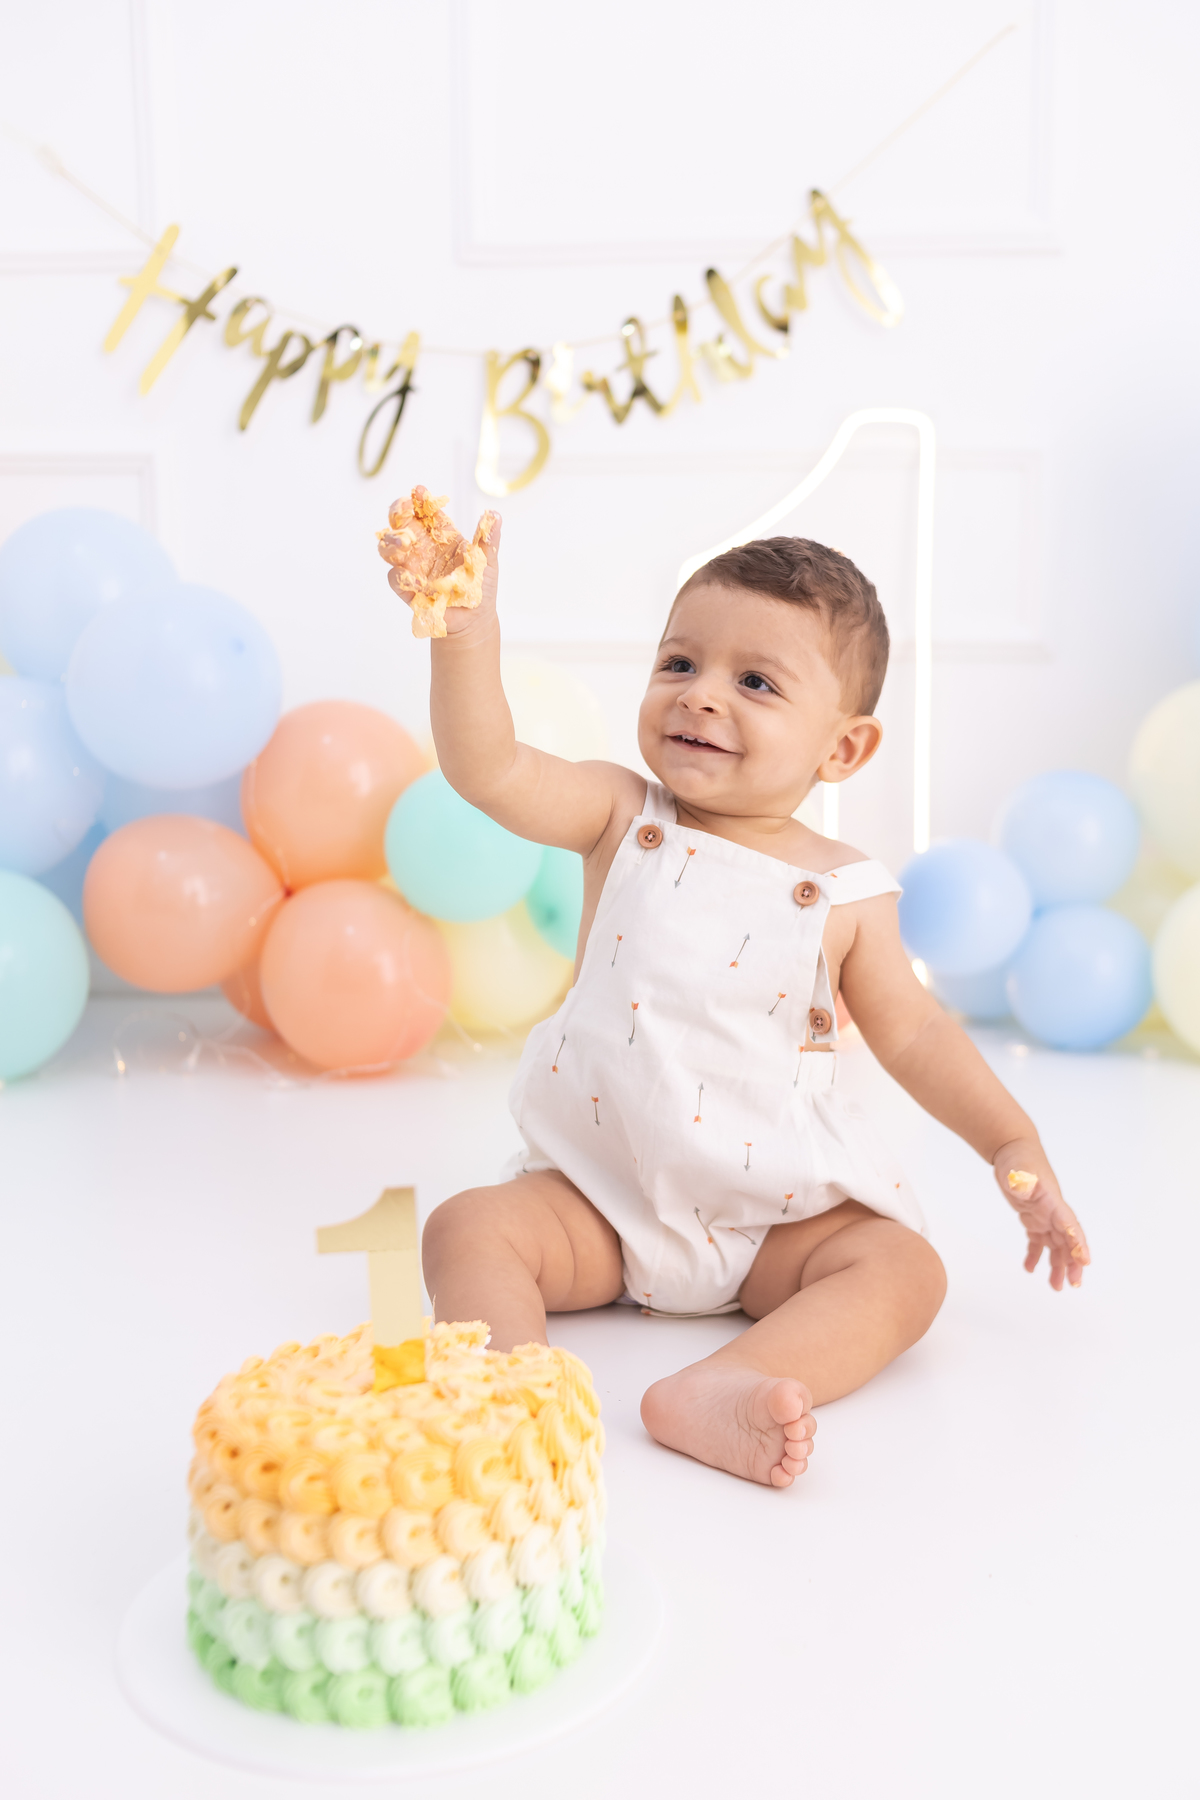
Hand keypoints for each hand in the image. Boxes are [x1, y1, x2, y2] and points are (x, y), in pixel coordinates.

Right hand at [380, 487, 501, 638]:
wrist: (475, 619)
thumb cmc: (480, 586)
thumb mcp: (488, 561)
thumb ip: (488, 539)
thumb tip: (495, 516)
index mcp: (441, 535)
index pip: (427, 511)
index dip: (421, 500)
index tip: (419, 491)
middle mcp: (423, 547)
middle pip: (401, 523)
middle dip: (396, 512)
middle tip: (401, 511)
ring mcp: (412, 567)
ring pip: (389, 548)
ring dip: (391, 542)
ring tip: (403, 543)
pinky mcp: (407, 590)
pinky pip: (395, 579)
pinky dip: (399, 576)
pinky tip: (411, 577)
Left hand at [993, 1139, 1089, 1290]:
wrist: (1013, 1148)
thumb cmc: (1017, 1157)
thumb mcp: (1017, 1167)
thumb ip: (1021, 1178)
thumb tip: (1021, 1184)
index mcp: (1052, 1201)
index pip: (1069, 1224)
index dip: (1077, 1243)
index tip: (1084, 1261)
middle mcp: (1052, 1211)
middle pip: (1068, 1240)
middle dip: (1073, 1262)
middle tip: (1074, 1284)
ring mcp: (1044, 1215)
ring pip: (1056, 1245)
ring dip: (1058, 1265)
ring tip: (1056, 1287)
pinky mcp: (1033, 1217)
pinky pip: (1038, 1240)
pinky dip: (1035, 1254)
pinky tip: (1029, 1268)